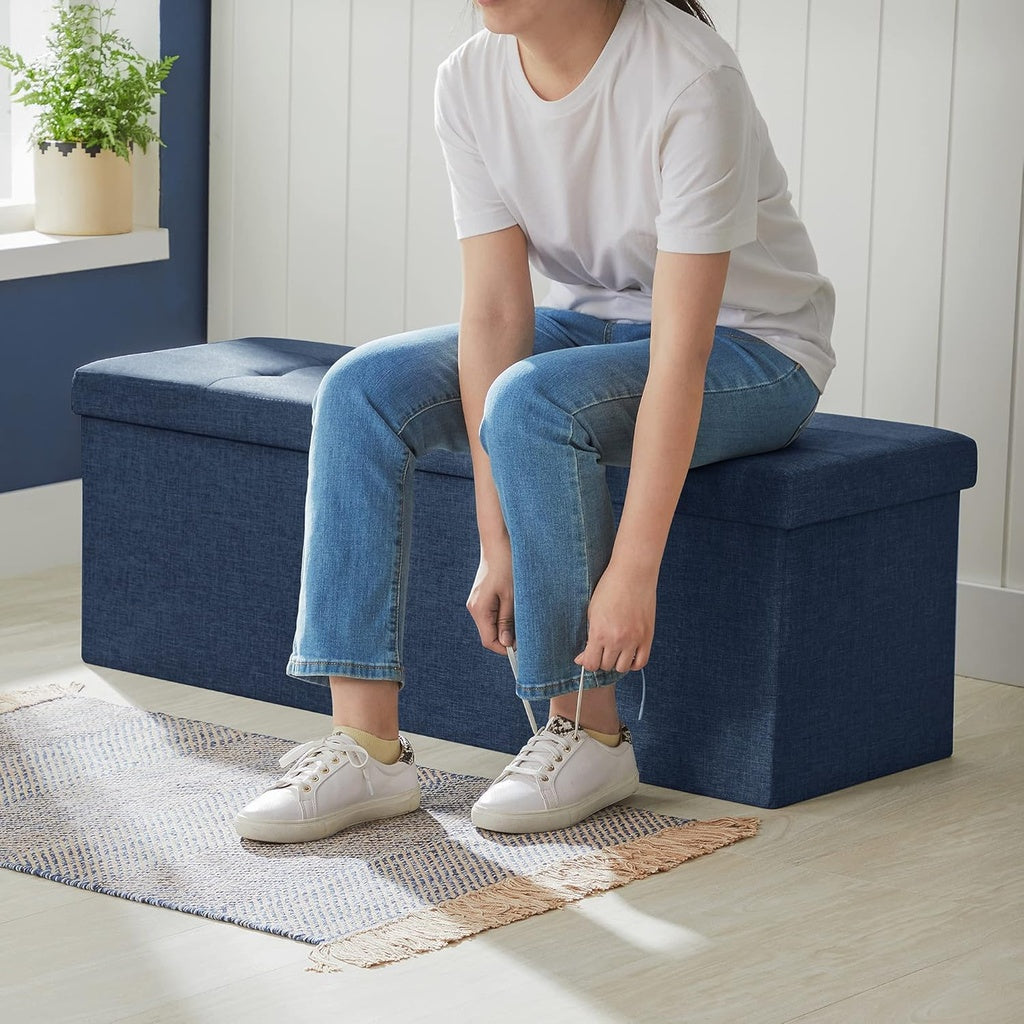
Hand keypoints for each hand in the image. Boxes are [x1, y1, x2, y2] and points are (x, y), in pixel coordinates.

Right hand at [466, 540, 515, 654]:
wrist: (498, 542)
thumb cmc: (506, 566)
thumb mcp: (511, 596)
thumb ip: (507, 621)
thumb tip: (506, 643)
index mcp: (479, 610)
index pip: (489, 641)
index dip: (505, 648)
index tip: (522, 647)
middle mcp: (474, 608)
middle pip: (490, 634)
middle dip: (507, 637)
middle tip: (526, 631)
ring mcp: (477, 602)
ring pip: (492, 624)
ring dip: (507, 625)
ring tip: (522, 615)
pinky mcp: (482, 597)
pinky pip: (492, 614)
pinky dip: (504, 616)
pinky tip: (515, 606)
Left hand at [574, 562, 655, 673]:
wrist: (632, 574)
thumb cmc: (609, 588)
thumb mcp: (592, 612)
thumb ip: (588, 637)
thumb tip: (581, 659)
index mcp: (599, 633)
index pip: (591, 664)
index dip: (588, 662)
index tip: (588, 656)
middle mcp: (617, 640)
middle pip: (606, 666)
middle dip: (601, 660)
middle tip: (602, 648)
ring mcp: (634, 639)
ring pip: (623, 667)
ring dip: (617, 662)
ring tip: (615, 650)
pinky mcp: (647, 637)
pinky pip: (641, 662)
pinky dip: (634, 662)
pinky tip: (629, 653)